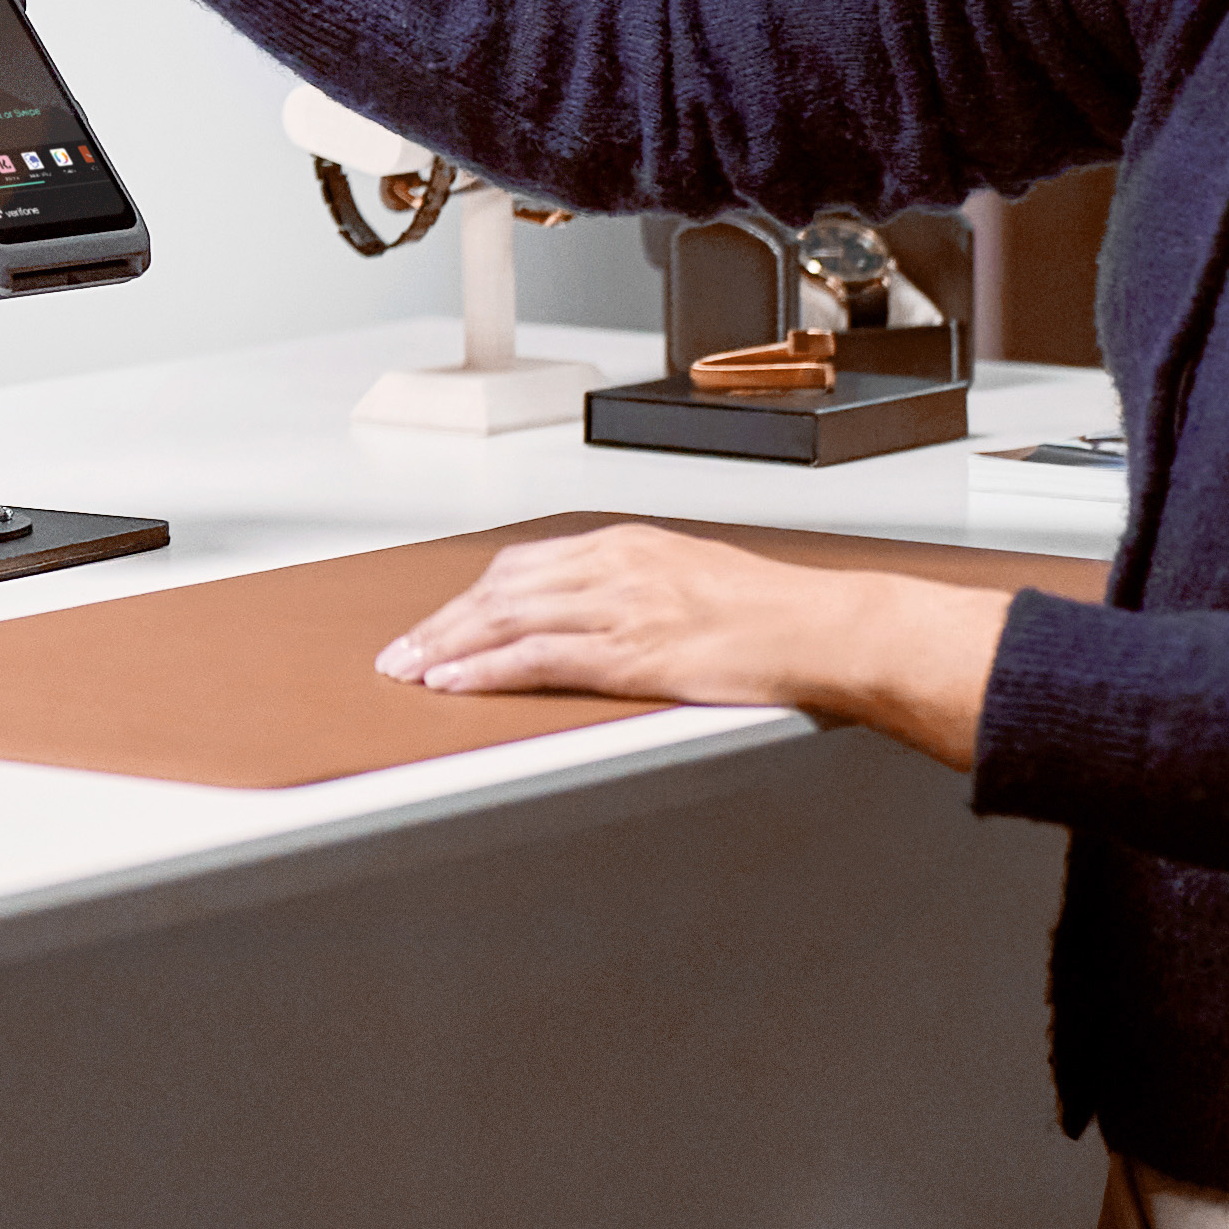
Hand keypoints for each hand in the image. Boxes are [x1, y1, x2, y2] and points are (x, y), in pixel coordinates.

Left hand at [375, 522, 1000, 767]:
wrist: (828, 628)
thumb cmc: (775, 613)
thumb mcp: (692, 580)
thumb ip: (637, 589)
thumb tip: (594, 616)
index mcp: (629, 545)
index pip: (525, 565)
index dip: (472, 596)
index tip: (439, 620)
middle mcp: (618, 566)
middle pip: (503, 590)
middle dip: (443, 622)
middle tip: (399, 651)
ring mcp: (624, 607)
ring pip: (509, 620)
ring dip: (449, 647)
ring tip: (409, 670)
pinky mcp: (635, 651)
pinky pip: (542, 658)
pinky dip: (488, 670)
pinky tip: (455, 683)